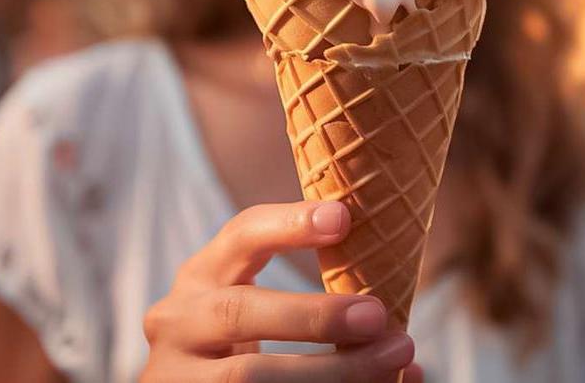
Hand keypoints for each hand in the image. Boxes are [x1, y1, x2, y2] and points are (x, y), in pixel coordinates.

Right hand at [141, 201, 419, 381]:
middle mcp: (177, 320)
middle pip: (239, 312)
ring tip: (392, 364)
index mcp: (202, 276)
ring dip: (330, 373)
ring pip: (247, 377)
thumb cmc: (236, 346)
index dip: (288, 223)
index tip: (344, 217)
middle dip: (315, 315)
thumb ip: (312, 310)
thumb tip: (409, 353)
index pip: (240, 235)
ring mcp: (175, 373)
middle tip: (378, 316)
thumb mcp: (253, 311)